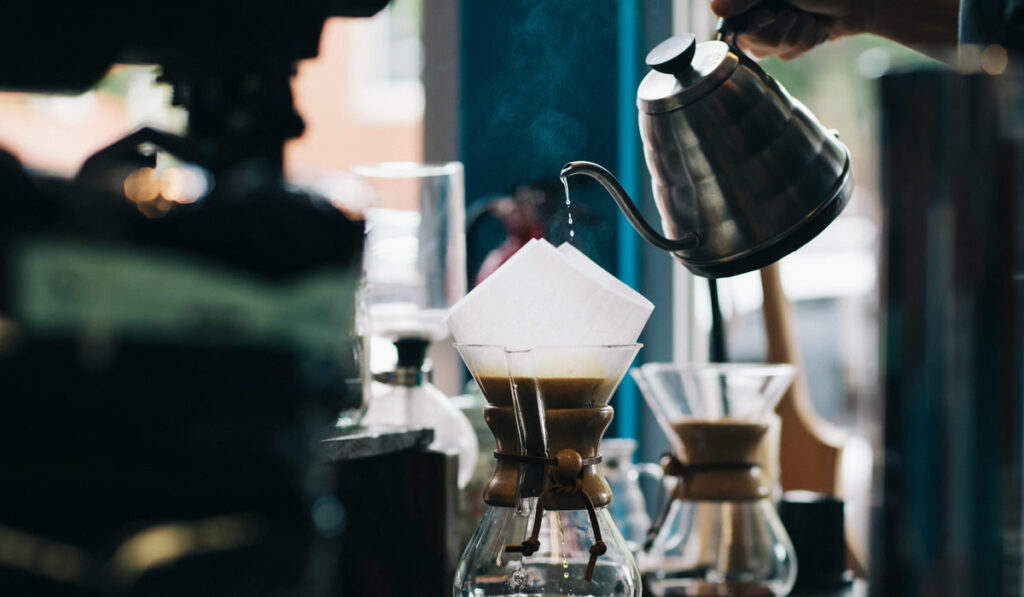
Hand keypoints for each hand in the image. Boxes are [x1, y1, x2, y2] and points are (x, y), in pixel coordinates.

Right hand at [711, 0, 869, 59]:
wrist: (861, 1)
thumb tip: (714, 8)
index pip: (731, 23)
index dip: (751, 26)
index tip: (770, 16)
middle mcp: (758, 10)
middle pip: (750, 42)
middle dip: (779, 33)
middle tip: (795, 15)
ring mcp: (774, 26)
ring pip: (769, 52)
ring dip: (796, 37)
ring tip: (810, 20)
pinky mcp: (790, 40)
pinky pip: (786, 55)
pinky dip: (805, 43)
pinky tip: (815, 29)